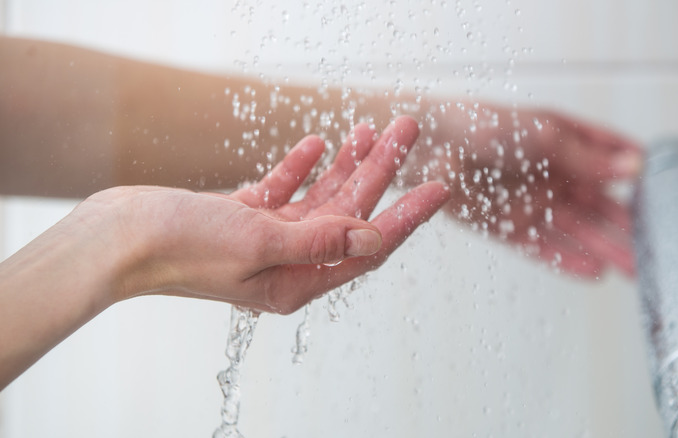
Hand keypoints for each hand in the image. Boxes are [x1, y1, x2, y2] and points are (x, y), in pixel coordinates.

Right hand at [83, 116, 447, 312]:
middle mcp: (287, 262)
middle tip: (407, 129)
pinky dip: (300, 168)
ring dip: (347, 163)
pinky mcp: (242, 218)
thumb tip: (372, 238)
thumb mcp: (259, 243)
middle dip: (381, 171)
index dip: (407, 216)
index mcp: (297, 280)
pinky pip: (283, 191)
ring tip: (372, 128)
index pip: (368, 247)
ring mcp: (265, 239)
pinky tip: (317, 144)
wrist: (117, 239)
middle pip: (349, 213)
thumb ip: (319, 240)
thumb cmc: (181, 247)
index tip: (439, 187)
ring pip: (320, 198)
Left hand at [418, 106, 641, 277]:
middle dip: (628, 226)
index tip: (671, 197)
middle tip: (660, 249)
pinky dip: (568, 260)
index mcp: (565, 144)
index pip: (612, 160)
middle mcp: (552, 175)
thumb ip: (588, 157)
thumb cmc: (485, 125)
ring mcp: (531, 202)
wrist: (432, 145)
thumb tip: (636, 167)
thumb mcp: (544, 135)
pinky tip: (595, 273)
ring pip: (576, 231)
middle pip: (598, 205)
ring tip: (636, 270)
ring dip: (605, 249)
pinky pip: (543, 247)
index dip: (639, 176)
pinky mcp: (507, 226)